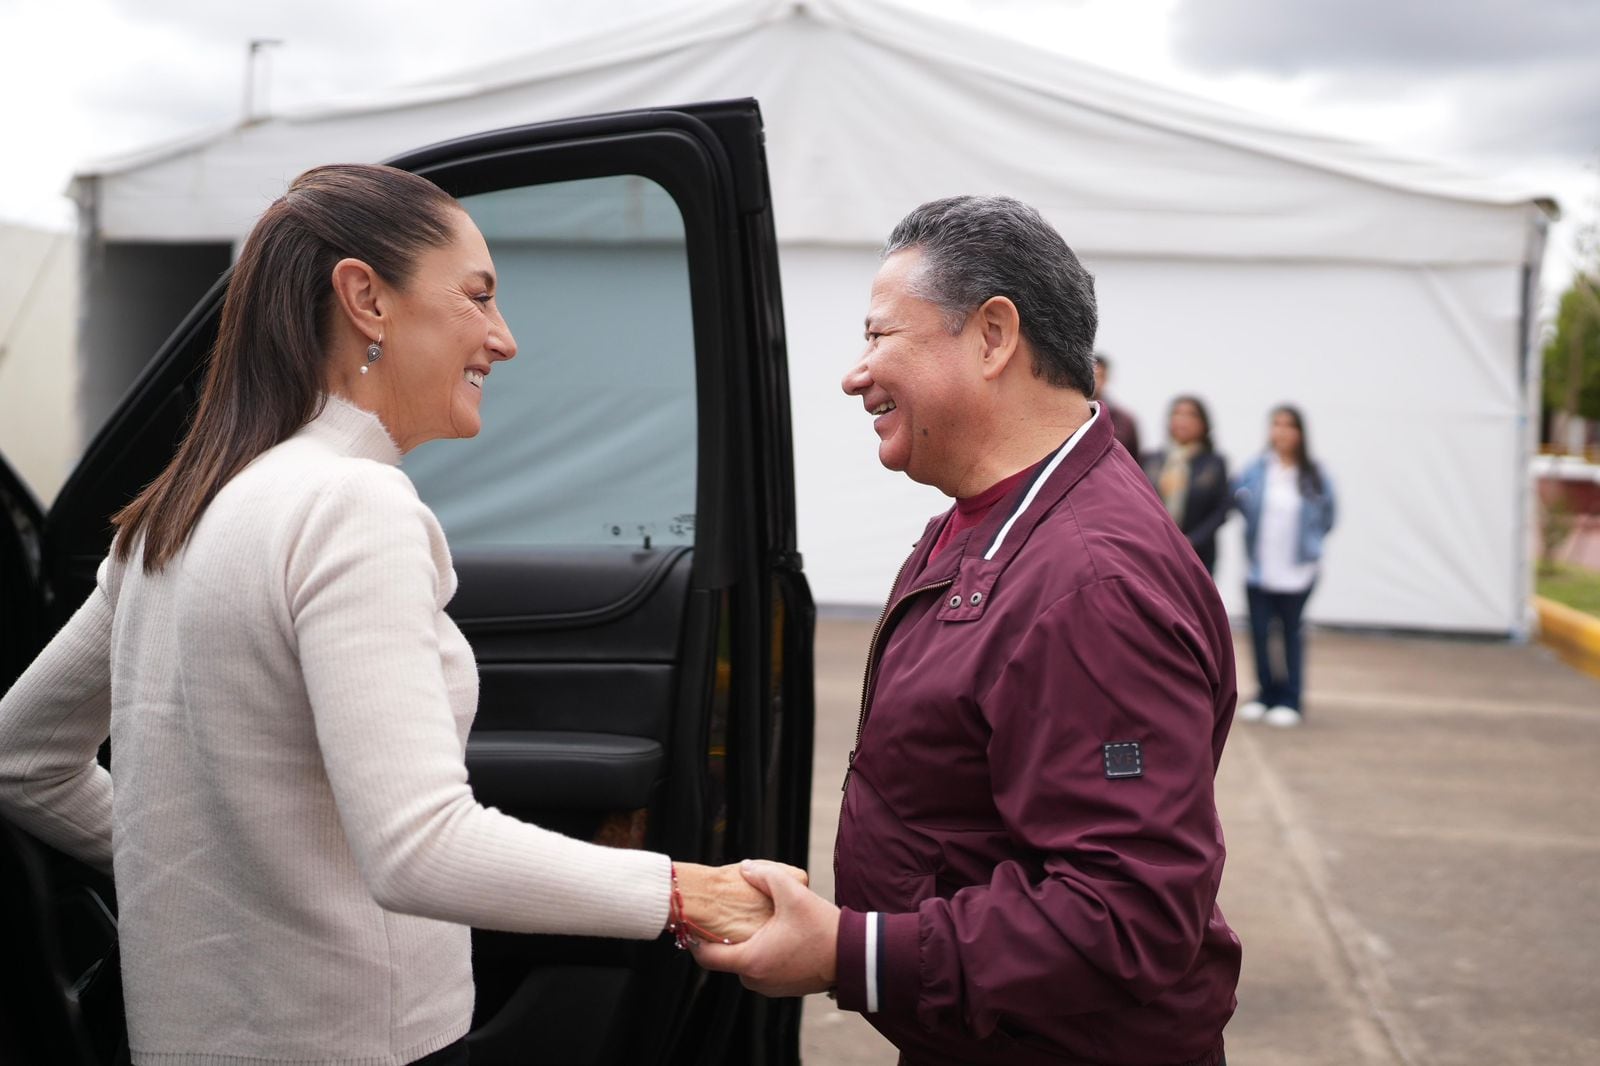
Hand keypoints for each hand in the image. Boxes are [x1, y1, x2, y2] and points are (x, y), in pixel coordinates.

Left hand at [693, 860, 839, 997]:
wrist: (853, 956)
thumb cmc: (822, 928)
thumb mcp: (793, 894)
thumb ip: (766, 876)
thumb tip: (745, 868)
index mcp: (751, 961)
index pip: (707, 956)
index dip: (695, 938)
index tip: (694, 921)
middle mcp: (756, 980)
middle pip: (726, 959)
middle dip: (726, 936)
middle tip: (727, 914)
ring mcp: (770, 988)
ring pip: (745, 963)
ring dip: (746, 945)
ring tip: (752, 921)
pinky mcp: (783, 988)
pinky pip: (761, 969)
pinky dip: (761, 954)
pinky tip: (771, 934)